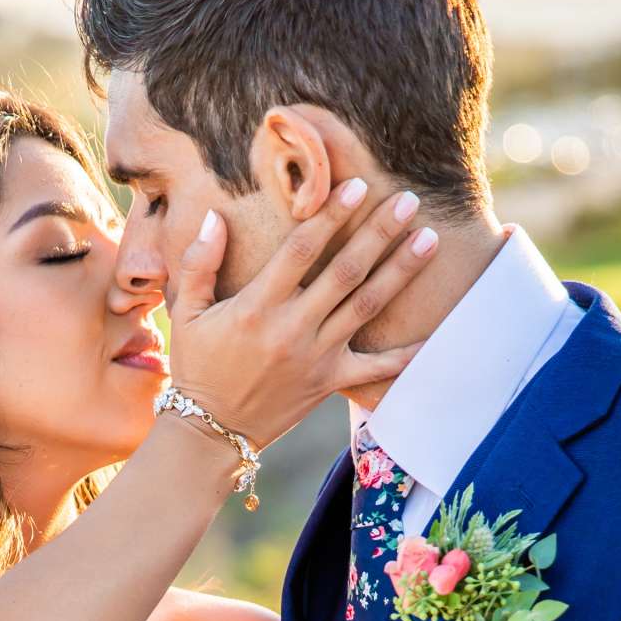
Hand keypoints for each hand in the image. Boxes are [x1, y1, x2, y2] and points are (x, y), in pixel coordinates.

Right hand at [165, 180, 437, 452]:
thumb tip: (214, 217)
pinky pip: (375, 369)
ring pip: (366, 307)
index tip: (356, 186)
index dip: (330, 215)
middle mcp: (292, 329)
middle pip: (345, 272)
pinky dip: (406, 354)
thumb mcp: (185, 314)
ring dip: (401, 271)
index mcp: (257, 307)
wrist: (210, 434)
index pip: (300, 250)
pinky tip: (436, 331)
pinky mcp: (329, 383)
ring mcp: (316, 358)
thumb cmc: (196, 368)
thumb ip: (199, 264)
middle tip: (409, 201)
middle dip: (379, 233)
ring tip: (429, 240)